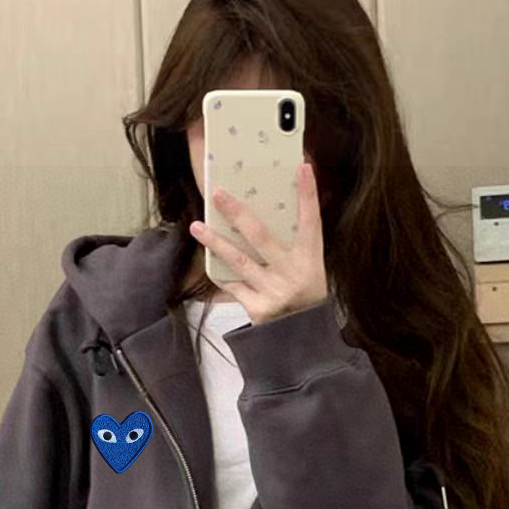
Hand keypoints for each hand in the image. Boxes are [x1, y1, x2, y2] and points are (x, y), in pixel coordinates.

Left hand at [189, 162, 328, 325]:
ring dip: (215, 242)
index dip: (308, 195)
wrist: (301, 340)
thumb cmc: (305, 296)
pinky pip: (233, 285)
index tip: (303, 168)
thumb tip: (277, 207)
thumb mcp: (311, 269)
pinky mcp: (257, 308)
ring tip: (197, 226)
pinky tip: (206, 258)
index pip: (311, 222)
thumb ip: (296, 243)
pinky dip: (219, 272)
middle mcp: (292, 274)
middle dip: (238, 214)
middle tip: (218, 194)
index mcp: (311, 260)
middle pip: (261, 238)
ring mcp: (273, 292)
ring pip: (239, 261)